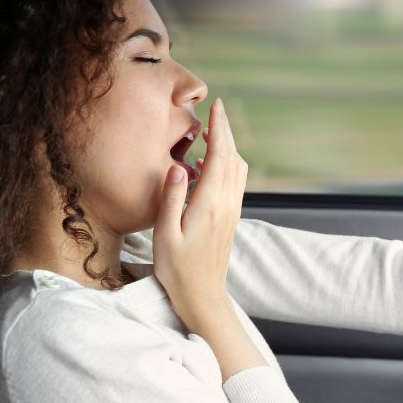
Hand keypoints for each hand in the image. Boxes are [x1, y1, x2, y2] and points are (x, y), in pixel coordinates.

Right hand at [153, 98, 248, 328]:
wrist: (202, 295)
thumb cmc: (178, 268)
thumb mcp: (164, 233)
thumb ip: (171, 198)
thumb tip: (179, 166)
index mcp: (210, 203)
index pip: (219, 156)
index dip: (219, 129)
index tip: (216, 107)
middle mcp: (227, 204)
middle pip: (233, 157)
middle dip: (226, 131)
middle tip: (216, 110)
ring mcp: (232, 211)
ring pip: (238, 168)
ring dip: (229, 146)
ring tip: (213, 132)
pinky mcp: (231, 217)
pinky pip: (236, 181)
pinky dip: (229, 163)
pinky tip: (212, 162)